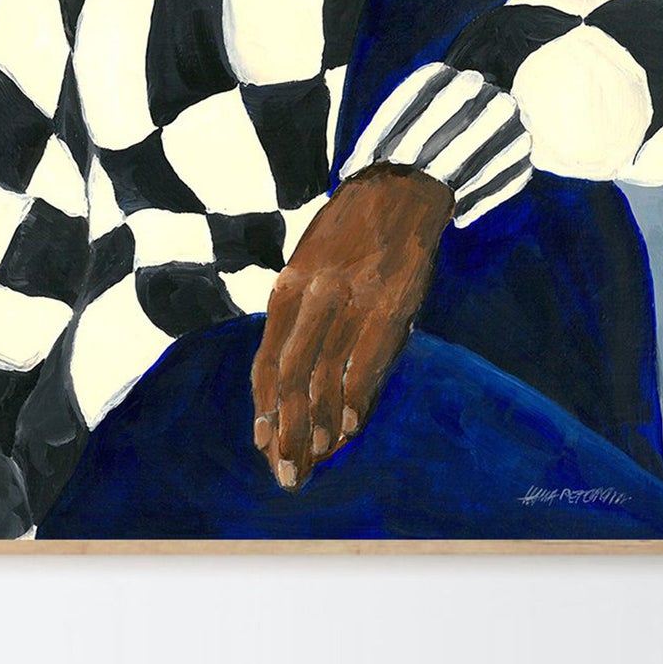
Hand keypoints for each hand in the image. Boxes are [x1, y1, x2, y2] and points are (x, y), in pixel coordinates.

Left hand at [250, 163, 454, 490]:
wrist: (398, 187)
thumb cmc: (352, 234)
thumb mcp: (310, 267)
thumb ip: (299, 316)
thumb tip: (289, 381)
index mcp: (288, 288)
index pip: (267, 363)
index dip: (264, 411)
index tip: (263, 448)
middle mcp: (313, 297)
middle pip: (290, 380)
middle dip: (286, 434)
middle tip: (287, 476)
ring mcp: (351, 301)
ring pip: (325, 379)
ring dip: (318, 430)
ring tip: (314, 464)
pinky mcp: (390, 304)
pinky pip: (366, 364)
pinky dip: (354, 401)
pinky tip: (347, 430)